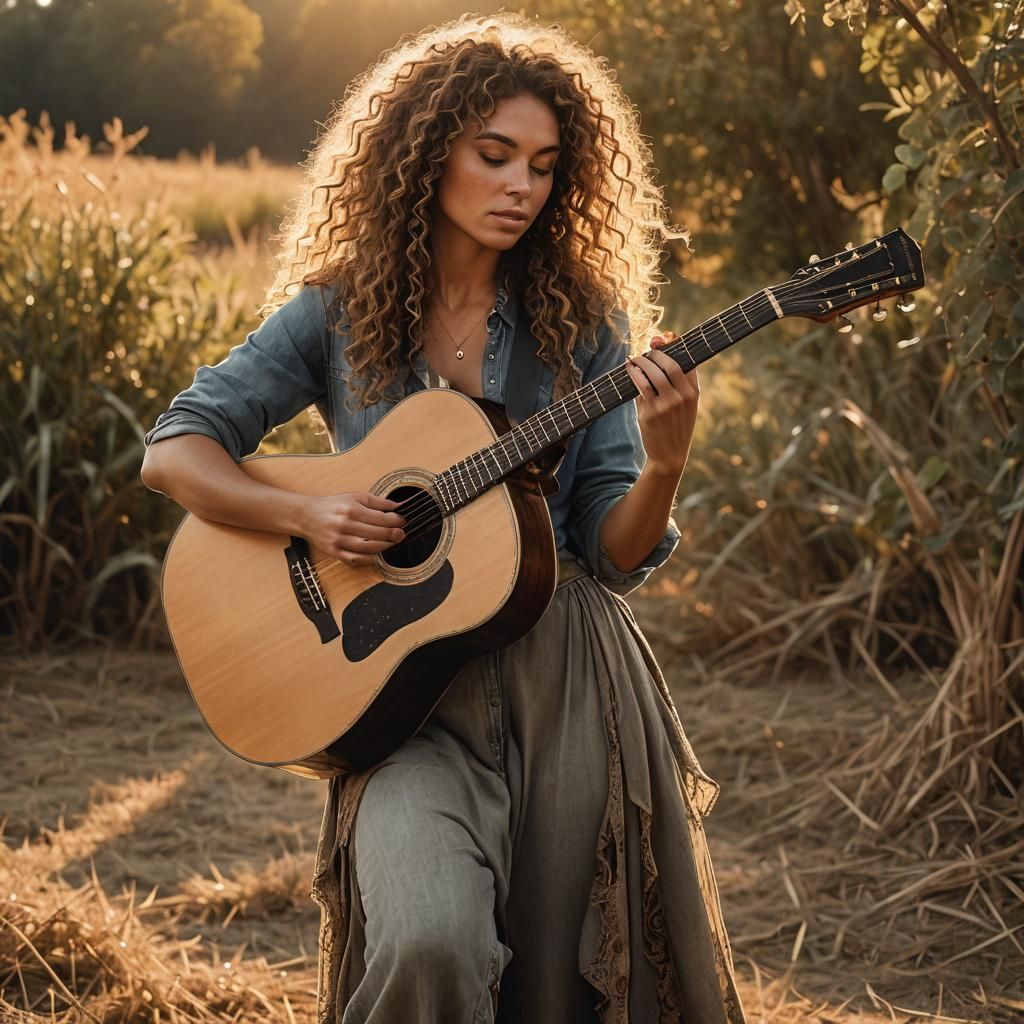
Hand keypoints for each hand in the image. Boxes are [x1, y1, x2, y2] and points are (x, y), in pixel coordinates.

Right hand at [301, 491, 405, 566]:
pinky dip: (369, 560)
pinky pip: (355, 559)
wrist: (306, 516)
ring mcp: (339, 540)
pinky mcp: (334, 552)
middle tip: (401, 534)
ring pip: (368, 548)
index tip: (403, 521)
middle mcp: (345, 525)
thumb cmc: (332, 505)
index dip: (396, 520)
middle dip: (393, 534)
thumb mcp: (354, 496)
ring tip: (392, 544)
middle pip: (377, 533)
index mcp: (351, 509)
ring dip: (385, 547)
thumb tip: (397, 506)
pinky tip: (377, 556)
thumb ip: (376, 501)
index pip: (381, 518)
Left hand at [623, 331, 699, 477]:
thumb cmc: (676, 427)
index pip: (687, 361)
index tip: (666, 336)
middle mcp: (683, 396)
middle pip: (669, 363)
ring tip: (635, 359)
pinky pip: (641, 386)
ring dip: (642, 361)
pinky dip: (634, 374)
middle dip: (656, 352)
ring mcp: (667, 404)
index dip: (676, 345)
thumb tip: (653, 358)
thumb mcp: (685, 406)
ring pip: (653, 372)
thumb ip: (676, 385)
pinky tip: (629, 368)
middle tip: (648, 349)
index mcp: (694, 392)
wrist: (670, 456)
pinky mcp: (652, 412)